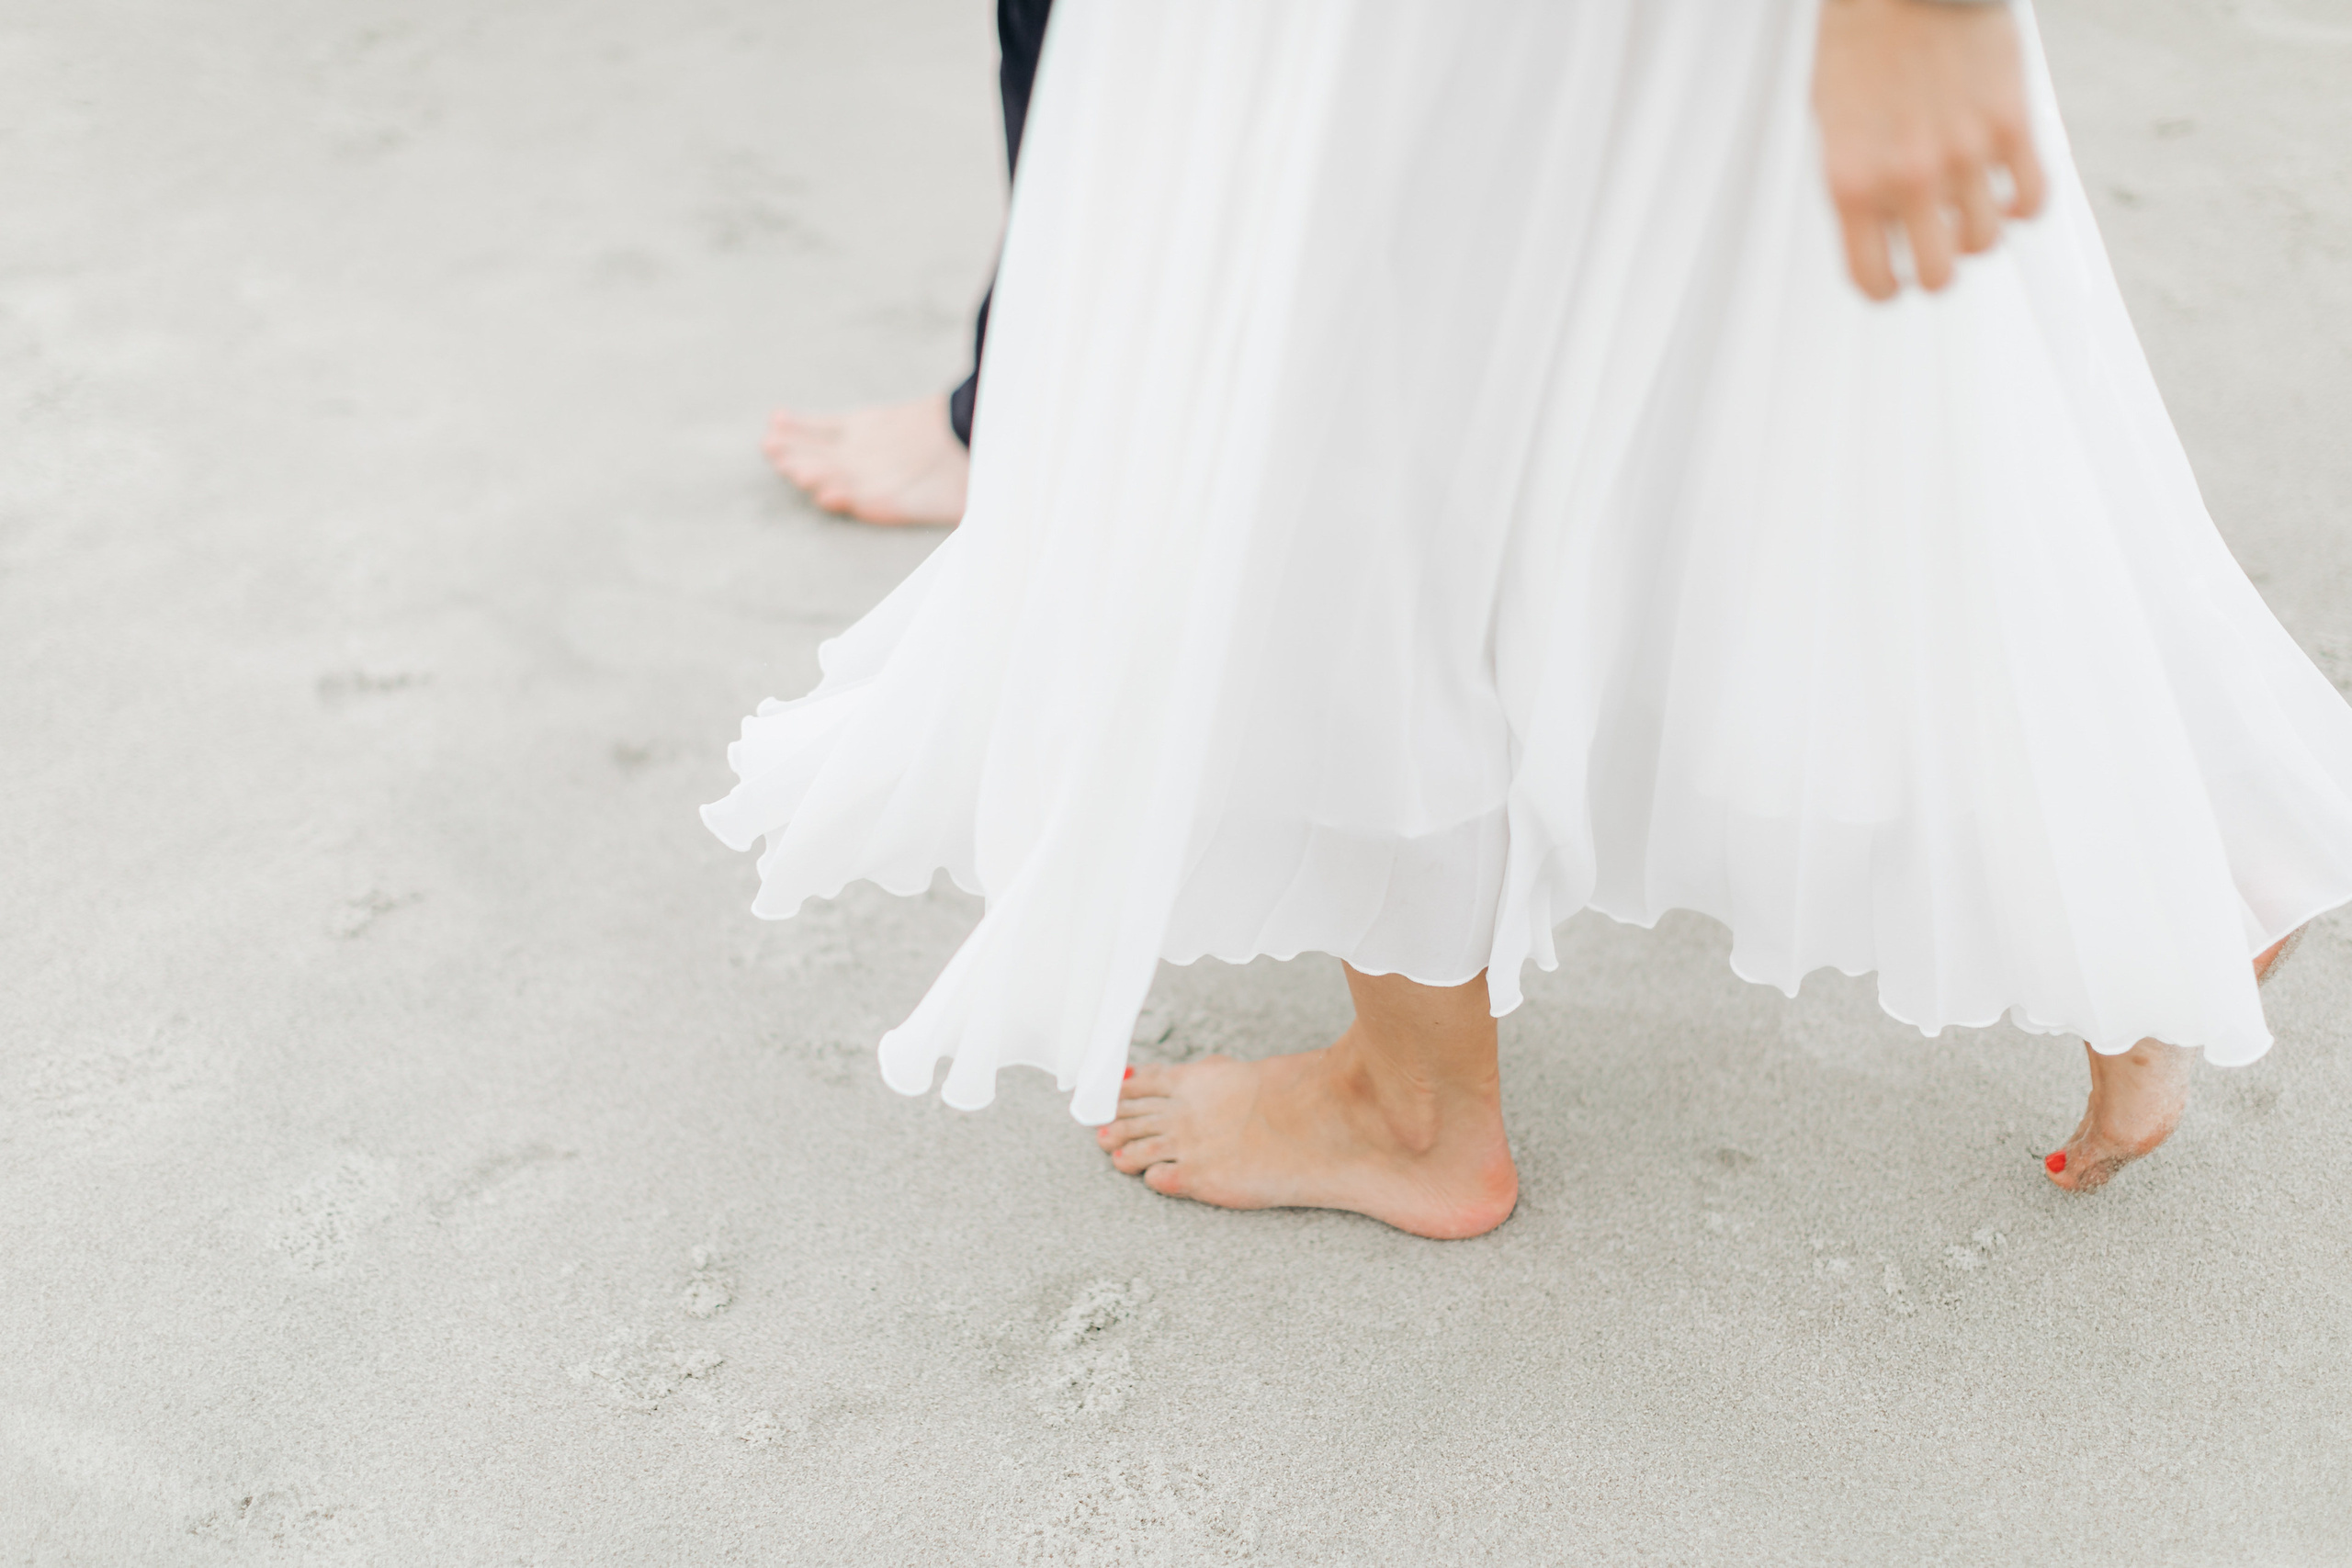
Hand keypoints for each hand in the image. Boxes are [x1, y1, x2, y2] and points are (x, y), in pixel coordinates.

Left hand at [1812, 0, 2047, 299]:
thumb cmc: (1863, 36)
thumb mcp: (1832, 120)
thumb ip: (1856, 177)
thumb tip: (1876, 223)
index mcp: (1851, 181)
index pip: (1872, 278)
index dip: (1886, 287)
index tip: (1894, 280)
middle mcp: (1906, 178)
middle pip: (1938, 274)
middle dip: (1937, 268)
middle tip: (1937, 248)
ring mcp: (1963, 155)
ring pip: (1986, 242)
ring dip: (1979, 233)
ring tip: (1970, 209)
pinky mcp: (2010, 125)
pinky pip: (2032, 199)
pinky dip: (2023, 205)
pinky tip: (2009, 190)